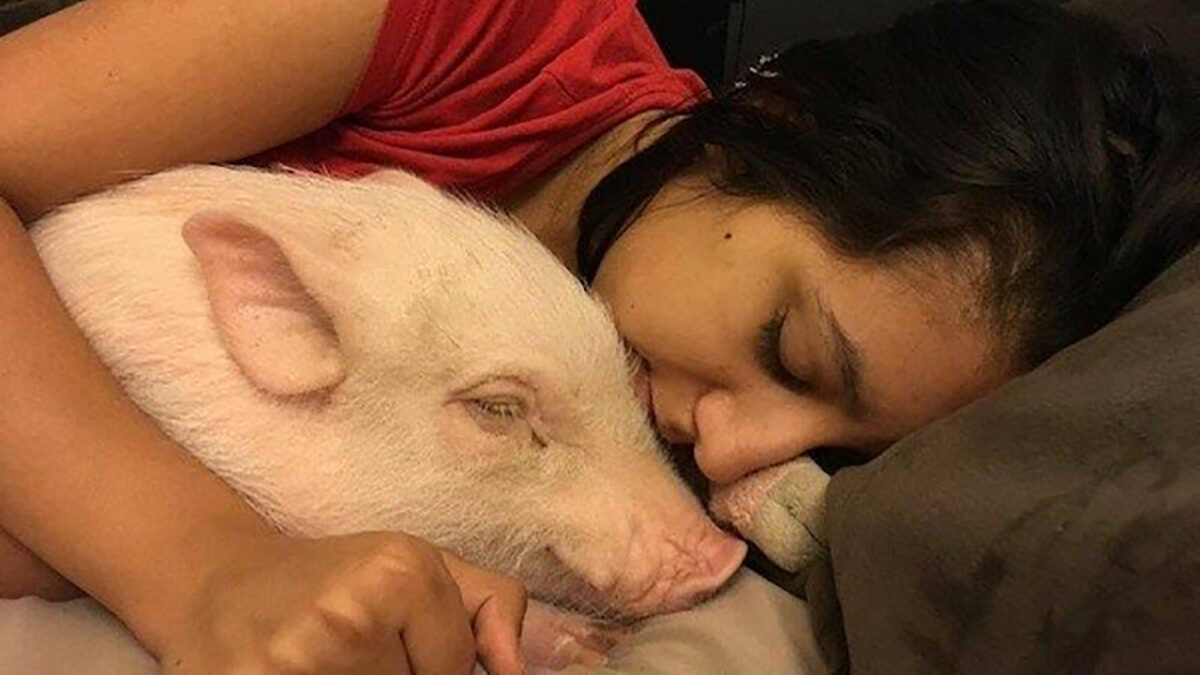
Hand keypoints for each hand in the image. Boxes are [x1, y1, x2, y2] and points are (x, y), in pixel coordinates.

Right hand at [158, 531, 526, 674]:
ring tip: (321, 662)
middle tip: (349, 651)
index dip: (428, 661)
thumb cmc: (336, 581)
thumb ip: (489, 607)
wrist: (217, 587)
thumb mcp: (420, 568)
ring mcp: (294, 662)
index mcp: (399, 571)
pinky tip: (298, 670)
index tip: (384, 634)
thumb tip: (516, 671)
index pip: (455, 668)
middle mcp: (347, 613)